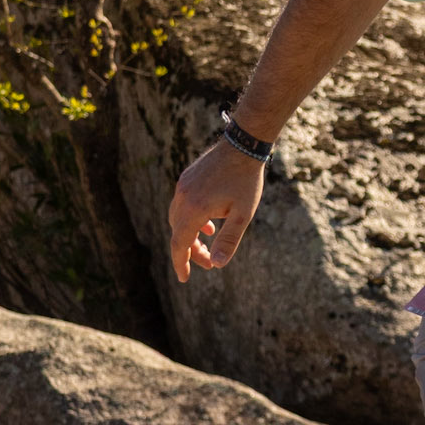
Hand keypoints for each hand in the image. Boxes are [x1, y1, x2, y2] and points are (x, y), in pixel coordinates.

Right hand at [167, 141, 266, 282]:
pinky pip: (182, 205)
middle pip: (178, 233)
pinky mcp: (186, 179)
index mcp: (195, 209)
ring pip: (178, 219)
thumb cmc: (246, 181)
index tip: (185, 278)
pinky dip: (191, 219)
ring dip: (190, 234)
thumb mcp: (242, 215)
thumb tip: (217, 264)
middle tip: (208, 262)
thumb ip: (228, 240)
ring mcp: (182, 187)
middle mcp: (183, 198)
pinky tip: (208, 223)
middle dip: (191, 251)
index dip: (181, 263)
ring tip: (207, 242)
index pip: (180, 244)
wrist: (243, 146)